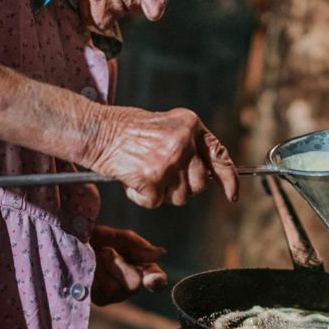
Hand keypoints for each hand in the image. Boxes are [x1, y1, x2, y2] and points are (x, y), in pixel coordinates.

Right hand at [85, 106, 237, 207]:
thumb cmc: (127, 129)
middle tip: (161, 173)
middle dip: (183, 186)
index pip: (219, 155)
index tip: (231, 194)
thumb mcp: (168, 126)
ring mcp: (168, 162)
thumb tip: (209, 175)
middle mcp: (183, 143)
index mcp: (190, 125)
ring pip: (180, 197)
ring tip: (144, 172)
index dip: (229, 178)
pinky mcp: (151, 180)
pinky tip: (131, 179)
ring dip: (162, 192)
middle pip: (200, 184)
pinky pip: (155, 203)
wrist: (97, 130)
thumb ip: (190, 146)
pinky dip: (141, 197)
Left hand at [90, 224, 167, 305]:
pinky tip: (90, 268)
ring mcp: (117, 294)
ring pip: (116, 289)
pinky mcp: (101, 299)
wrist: (74, 242)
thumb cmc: (100, 239)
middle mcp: (133, 284)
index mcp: (144, 268)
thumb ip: (139, 246)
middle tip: (108, 250)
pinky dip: (94, 276)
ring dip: (104, 268)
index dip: (156, 280)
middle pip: (135, 283)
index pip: (157, 279)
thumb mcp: (119, 237)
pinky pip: (101, 291)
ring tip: (96, 257)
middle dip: (120, 264)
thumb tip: (161, 253)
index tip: (152, 278)